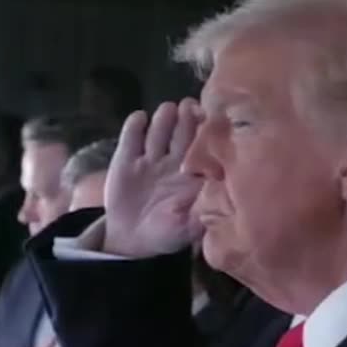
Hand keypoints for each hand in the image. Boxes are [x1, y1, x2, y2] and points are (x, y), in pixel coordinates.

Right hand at [103, 101, 204, 257]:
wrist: (131, 240)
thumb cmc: (167, 233)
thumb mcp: (190, 228)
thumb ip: (203, 211)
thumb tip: (220, 196)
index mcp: (195, 173)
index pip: (205, 146)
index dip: (208, 133)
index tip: (212, 122)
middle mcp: (176, 159)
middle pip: (184, 130)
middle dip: (188, 117)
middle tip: (190, 106)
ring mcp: (151, 156)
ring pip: (160, 129)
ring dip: (165, 117)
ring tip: (169, 110)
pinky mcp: (126, 158)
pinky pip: (131, 137)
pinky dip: (135, 126)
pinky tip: (140, 119)